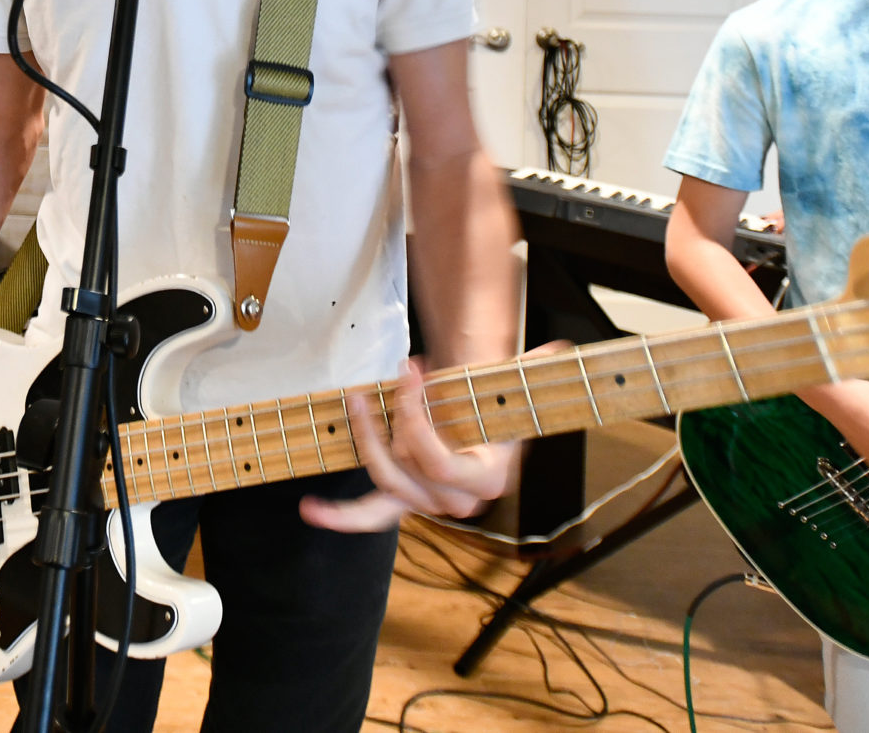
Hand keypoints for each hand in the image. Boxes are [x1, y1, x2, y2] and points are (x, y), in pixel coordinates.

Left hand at [303, 359, 518, 533]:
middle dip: (394, 419)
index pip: (438, 463)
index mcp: (487, 479)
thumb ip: (531, 371)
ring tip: (356, 400)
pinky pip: (371, 516)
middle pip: (408, 470)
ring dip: (366, 440)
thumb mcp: (509, 384)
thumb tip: (558, 351)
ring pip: (386, 481)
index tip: (411, 370)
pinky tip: (309, 509)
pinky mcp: (403, 499)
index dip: (416, 420)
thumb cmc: (490, 399)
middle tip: (391, 377)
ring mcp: (427, 503)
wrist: (479, 416)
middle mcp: (458, 502)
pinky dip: (339, 517)